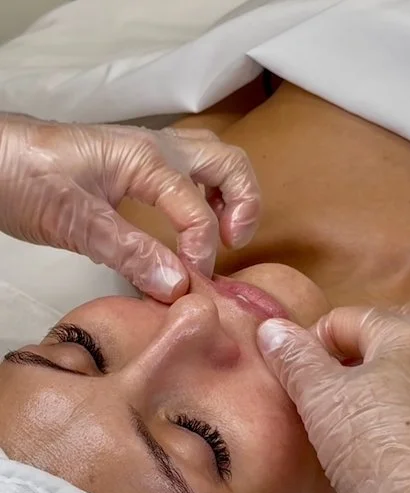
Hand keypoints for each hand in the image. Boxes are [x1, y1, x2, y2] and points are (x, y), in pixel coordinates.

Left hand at [0, 115, 259, 300]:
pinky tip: (194, 219)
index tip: (191, 283)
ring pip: (212, 160)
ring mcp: (147, 154)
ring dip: (230, 193)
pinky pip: (188, 171)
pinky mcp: (135, 166)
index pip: (195, 207)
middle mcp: (155, 149)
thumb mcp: (74, 219)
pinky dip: (206, 193)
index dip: (201, 249)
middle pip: (228, 162)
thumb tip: (177, 285)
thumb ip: (128, 251)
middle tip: (234, 243)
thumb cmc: (23, 176)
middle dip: (244, 204)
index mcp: (144, 158)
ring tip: (228, 233)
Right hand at [258, 305, 409, 492]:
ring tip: (342, 417)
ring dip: (363, 384)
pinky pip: (407, 398)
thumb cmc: (371, 445)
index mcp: (407, 331)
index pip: (341, 319)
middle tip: (319, 393)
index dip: (308, 345)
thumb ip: (293, 357)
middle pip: (372, 340)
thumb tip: (270, 328)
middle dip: (340, 361)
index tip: (294, 377)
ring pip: (391, 370)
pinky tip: (370, 435)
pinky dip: (385, 406)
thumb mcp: (320, 395)